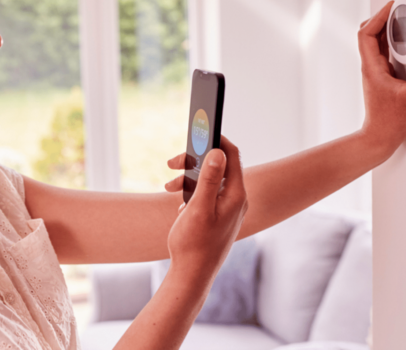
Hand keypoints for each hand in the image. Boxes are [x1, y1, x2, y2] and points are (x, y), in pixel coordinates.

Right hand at [163, 136, 247, 275]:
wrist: (192, 275)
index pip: (232, 155)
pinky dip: (191, 193)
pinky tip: (179, 205)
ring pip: (209, 180)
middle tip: (172, 163)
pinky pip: (206, 194)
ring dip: (189, 178)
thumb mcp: (199, 208)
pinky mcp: (217, 216)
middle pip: (218, 166)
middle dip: (194, 161)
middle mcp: (235, 200)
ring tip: (169, 186)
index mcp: (235, 195)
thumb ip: (210, 179)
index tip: (199, 131)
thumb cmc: (195, 244)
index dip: (217, 139)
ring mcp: (227, 208)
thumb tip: (217, 152)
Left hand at [358, 1, 405, 156]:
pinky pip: (384, 53)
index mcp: (371, 68)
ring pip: (375, 44)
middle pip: (368, 35)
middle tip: (396, 9)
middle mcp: (370, 67)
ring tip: (401, 19)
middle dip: (380, 19)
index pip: (366, 35)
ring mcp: (375, 72)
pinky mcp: (382, 77)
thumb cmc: (389, 121)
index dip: (377, 17)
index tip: (391, 7)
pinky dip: (391, 42)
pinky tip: (405, 41)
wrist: (379, 137)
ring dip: (385, 29)